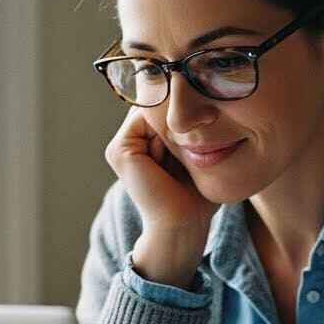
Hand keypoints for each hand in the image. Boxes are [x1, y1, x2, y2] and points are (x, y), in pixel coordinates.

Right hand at [103, 107, 216, 287]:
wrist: (184, 224)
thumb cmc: (197, 196)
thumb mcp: (196, 156)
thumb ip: (190, 130)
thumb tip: (201, 98)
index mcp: (144, 144)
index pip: (164, 109)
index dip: (184, 112)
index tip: (203, 127)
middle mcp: (129, 143)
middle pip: (157, 107)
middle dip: (178, 118)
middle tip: (193, 147)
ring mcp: (120, 147)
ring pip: (153, 112)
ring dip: (173, 128)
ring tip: (181, 158)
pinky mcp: (120, 151)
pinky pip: (145, 121)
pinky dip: (165, 134)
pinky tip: (172, 158)